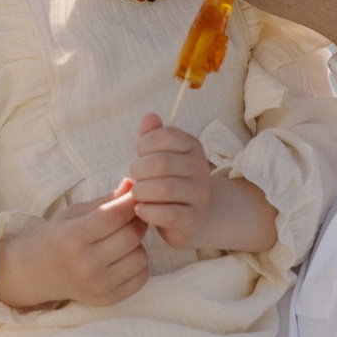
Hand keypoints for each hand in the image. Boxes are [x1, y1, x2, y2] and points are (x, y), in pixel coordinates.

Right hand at [0, 185, 150, 308]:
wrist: (38, 273)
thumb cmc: (58, 237)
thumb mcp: (74, 214)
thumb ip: (105, 200)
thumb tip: (132, 185)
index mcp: (71, 237)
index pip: (112, 216)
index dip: (129, 202)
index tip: (135, 195)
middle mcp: (84, 264)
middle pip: (131, 236)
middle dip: (137, 221)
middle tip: (132, 215)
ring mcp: (97, 285)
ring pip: (140, 256)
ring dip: (137, 244)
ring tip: (123, 239)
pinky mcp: (108, 299)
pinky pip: (141, 276)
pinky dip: (138, 263)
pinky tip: (123, 257)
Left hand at [128, 114, 214, 247]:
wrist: (191, 217)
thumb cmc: (169, 181)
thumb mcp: (160, 155)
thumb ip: (152, 136)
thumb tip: (150, 116)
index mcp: (192, 147)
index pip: (165, 136)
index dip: (144, 144)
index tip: (140, 155)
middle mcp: (200, 169)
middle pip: (161, 163)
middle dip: (139, 170)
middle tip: (135, 178)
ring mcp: (199, 195)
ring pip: (164, 189)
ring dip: (141, 191)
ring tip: (137, 194)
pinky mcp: (192, 219)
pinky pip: (167, 214)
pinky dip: (147, 211)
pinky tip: (140, 209)